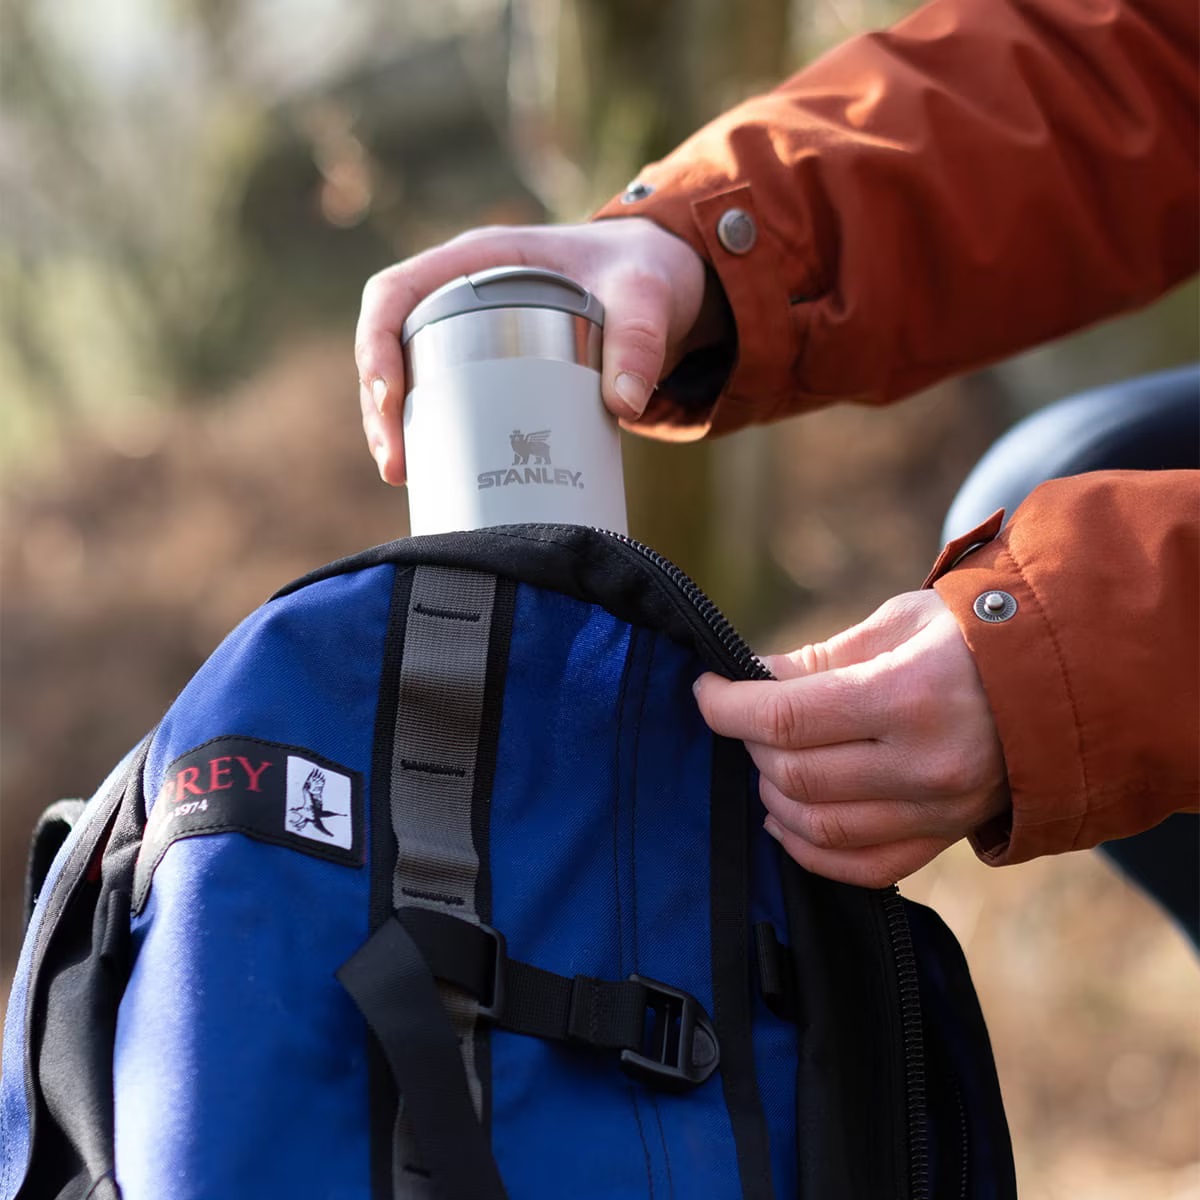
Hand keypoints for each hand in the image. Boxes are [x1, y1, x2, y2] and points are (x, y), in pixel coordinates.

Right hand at [354, 218, 707, 484]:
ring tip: (403, 476)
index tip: (388, 401)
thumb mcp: (648, 295)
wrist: (662, 286)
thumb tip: (622, 404)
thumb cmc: (644, 274)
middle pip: (390, 345)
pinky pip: (440, 396)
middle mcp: (461, 291)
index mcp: (479, 258)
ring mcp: (470, 329)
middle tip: (397, 465)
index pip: (397, 292)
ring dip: (394, 427)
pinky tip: (429, 475)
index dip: (376, 344)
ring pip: (408, 377)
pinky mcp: (488, 366)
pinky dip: (427, 433)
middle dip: (379, 408)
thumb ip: (642, 338)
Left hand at [693, 590, 1009, 887]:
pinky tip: (785, 820)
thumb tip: (749, 679)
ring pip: (818, 826)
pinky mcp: (945, 838)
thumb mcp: (897, 624)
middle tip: (744, 718)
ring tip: (766, 762)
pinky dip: (810, 850)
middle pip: (794, 774)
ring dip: (772, 795)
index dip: (728, 706)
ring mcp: (938, 810)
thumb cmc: (973, 635)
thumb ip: (820, 659)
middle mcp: (925, 764)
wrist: (1066, 679)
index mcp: (909, 695)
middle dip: (750, 745)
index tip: (705, 690)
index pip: (786, 718)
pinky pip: (861, 867)